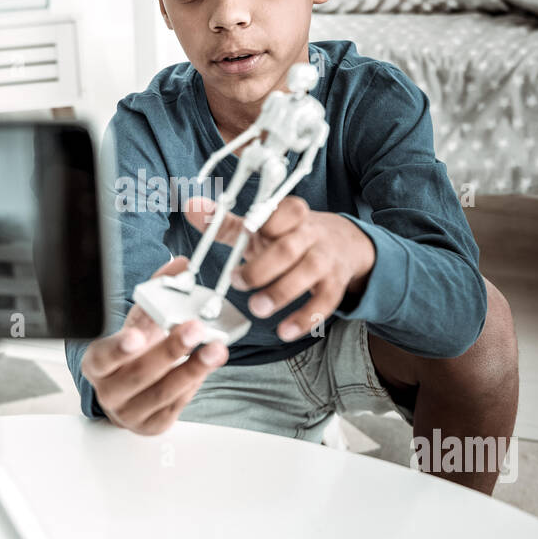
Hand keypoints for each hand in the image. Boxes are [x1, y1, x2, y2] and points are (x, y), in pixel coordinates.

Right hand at [80, 255, 228, 434]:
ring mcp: (130, 412)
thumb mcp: (138, 321)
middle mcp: (109, 391)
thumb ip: (156, 292)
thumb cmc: (132, 352)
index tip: (137, 337)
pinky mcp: (152, 426)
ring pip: (163, 392)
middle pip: (140, 374)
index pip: (103, 357)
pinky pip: (176, 405)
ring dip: (193, 369)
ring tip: (216, 349)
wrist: (128, 391)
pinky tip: (205, 367)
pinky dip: (194, 384)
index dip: (118, 348)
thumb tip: (179, 264)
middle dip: (171, 350)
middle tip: (195, 329)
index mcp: (97, 363)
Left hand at [184, 195, 373, 340]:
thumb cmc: (291, 237)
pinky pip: (325, 302)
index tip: (247, 229)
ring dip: (281, 292)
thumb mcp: (263, 228)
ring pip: (307, 273)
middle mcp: (311, 235)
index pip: (285, 211)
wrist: (346, 245)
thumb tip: (191, 206)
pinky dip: (305, 318)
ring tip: (257, 309)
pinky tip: (285, 331)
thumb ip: (226, 222)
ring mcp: (326, 260)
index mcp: (291, 215)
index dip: (267, 221)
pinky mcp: (335, 285)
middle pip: (288, 248)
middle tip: (237, 283)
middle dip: (262, 267)